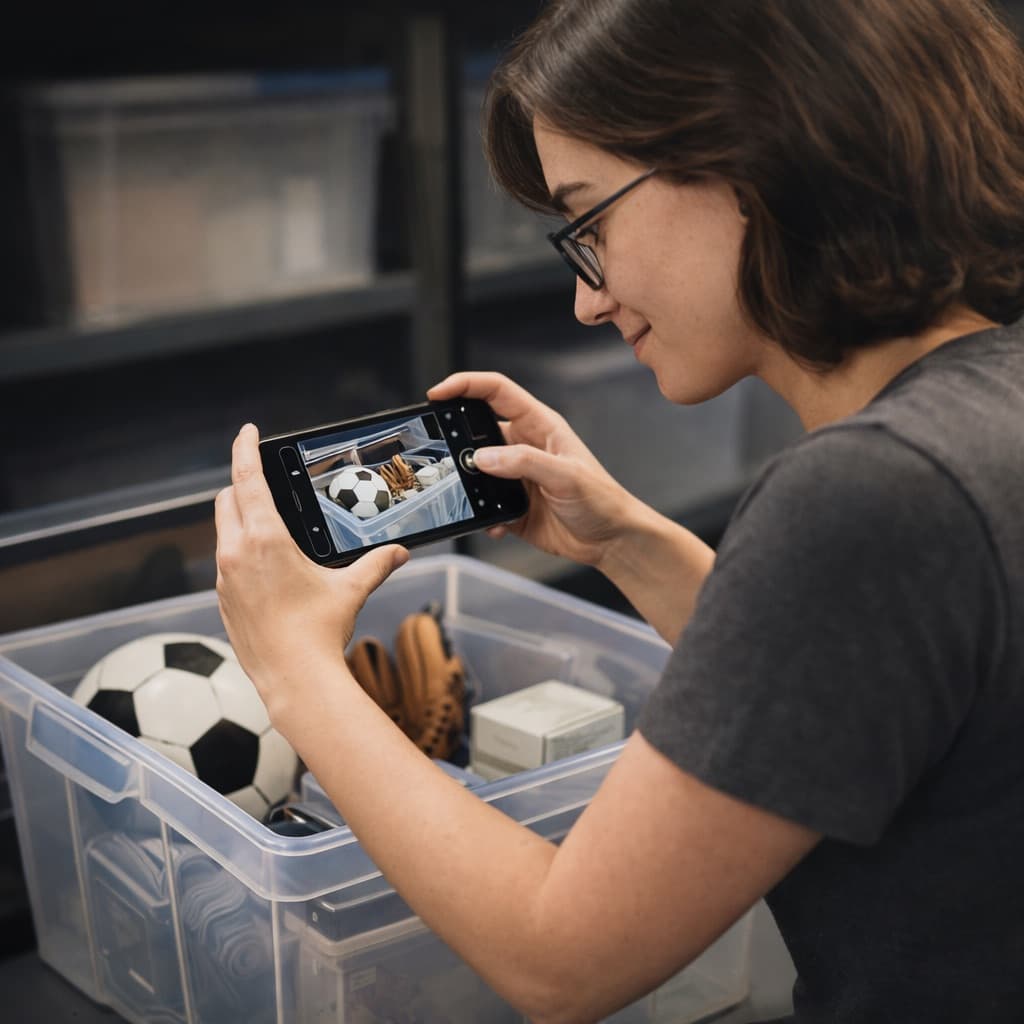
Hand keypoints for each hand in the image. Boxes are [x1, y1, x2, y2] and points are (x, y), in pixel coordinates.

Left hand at [214, 423, 408, 723]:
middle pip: (227, 499)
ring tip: (268, 523)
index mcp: (264, 540)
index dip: (245, 449)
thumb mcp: (351, 590)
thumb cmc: (319, 632)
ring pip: (223, 530)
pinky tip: (266, 565)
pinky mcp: (223, 600)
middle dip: (242, 482)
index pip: (247, 479)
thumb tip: (399, 552)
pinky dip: (240, 549)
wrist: (293, 680)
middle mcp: (236, 553)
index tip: (247, 431)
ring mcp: (224, 578)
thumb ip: (376, 564)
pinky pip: (225, 560)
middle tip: (263, 478)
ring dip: (240, 517)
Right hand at [427, 372, 644, 568]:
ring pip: (476, 470)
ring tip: (467, 495)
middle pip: (477, 429)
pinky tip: (495, 524)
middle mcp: (524, 446)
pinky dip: (482, 515)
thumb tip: (482, 457)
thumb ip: (524, 462)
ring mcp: (516, 476)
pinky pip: (484, 505)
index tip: (438, 394)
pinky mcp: (511, 505)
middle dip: (456, 439)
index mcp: (539, 425)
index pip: (496, 391)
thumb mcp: (566, 476)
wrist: (612, 540)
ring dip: (468, 484)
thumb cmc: (602, 500)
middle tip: (441, 453)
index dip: (465, 385)